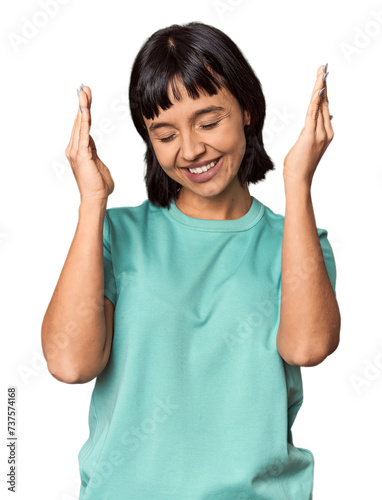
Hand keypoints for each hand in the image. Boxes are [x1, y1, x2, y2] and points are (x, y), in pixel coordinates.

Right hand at [65, 85, 113, 203]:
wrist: (96, 198)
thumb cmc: (98, 185)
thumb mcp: (98, 163)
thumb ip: (94, 152)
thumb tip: (91, 144)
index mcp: (79, 150)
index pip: (81, 126)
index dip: (84, 111)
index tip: (86, 97)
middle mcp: (74, 148)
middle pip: (79, 121)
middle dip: (82, 103)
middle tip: (85, 87)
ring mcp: (76, 151)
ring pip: (80, 124)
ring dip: (82, 107)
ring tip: (83, 92)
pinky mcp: (82, 155)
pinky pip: (83, 133)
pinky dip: (84, 120)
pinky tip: (85, 109)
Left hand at [283, 64, 333, 188]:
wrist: (298, 180)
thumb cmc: (299, 165)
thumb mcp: (306, 145)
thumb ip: (312, 132)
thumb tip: (316, 121)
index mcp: (325, 133)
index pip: (324, 107)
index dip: (323, 91)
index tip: (322, 76)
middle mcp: (325, 132)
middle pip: (324, 103)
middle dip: (323, 84)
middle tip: (322, 67)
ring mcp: (320, 134)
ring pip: (319, 106)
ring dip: (320, 88)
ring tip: (321, 72)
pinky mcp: (310, 136)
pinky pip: (313, 114)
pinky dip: (316, 101)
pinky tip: (318, 90)